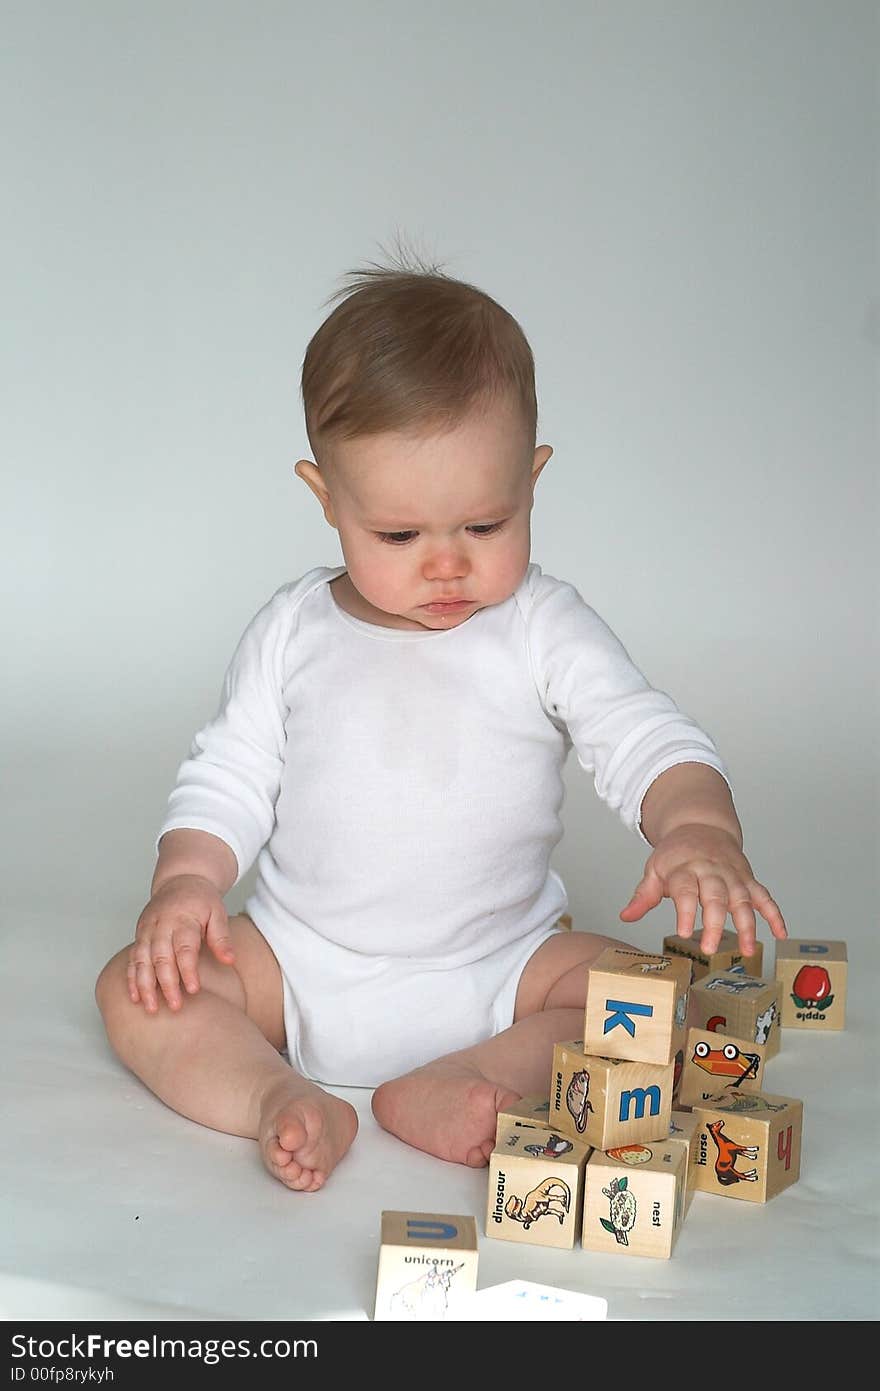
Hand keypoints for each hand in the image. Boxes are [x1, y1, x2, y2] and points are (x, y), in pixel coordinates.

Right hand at [127, 875, 234, 1012]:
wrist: (180, 879)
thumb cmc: (201, 899)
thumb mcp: (217, 912)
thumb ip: (222, 937)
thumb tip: (230, 960)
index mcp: (182, 918)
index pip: (184, 948)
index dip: (187, 970)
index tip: (193, 990)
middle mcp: (161, 924)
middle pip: (160, 957)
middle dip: (166, 983)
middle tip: (174, 1006)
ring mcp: (147, 930)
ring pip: (141, 960)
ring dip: (144, 985)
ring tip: (151, 1007)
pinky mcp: (139, 935)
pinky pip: (132, 958)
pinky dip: (131, 978)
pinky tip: (134, 997)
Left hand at [619, 824, 786, 957]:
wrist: (701, 824)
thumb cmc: (676, 853)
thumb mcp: (655, 869)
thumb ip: (644, 895)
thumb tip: (626, 916)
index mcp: (685, 868)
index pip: (685, 890)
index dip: (685, 911)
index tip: (683, 932)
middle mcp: (711, 871)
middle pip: (716, 896)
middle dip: (714, 922)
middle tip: (710, 948)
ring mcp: (732, 875)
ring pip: (742, 899)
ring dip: (747, 924)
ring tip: (747, 949)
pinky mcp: (747, 878)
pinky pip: (764, 896)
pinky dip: (774, 913)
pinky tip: (780, 933)